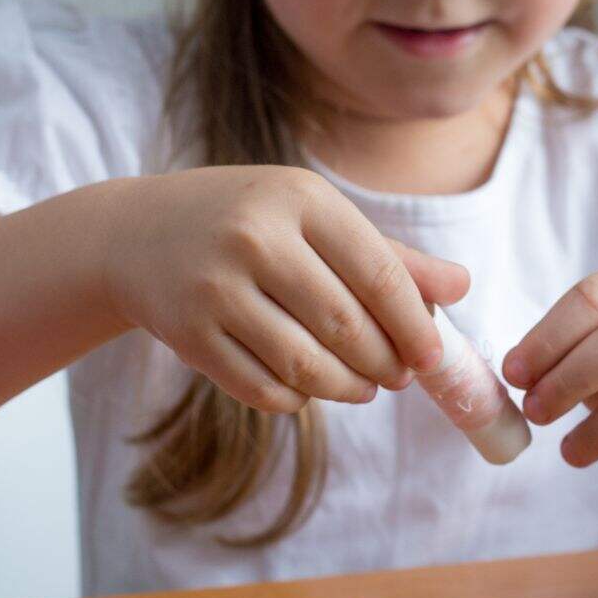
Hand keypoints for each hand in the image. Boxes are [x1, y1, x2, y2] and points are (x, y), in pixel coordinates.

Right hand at [100, 166, 468, 412]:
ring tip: (362, 387)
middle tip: (398, 376)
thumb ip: (389, 256)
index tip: (433, 356)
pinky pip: (262, 389)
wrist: (134, 235)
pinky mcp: (188, 334)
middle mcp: (254, 238)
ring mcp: (215, 288)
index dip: (415, 326)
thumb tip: (462, 286)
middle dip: (384, 363)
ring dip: (347, 389)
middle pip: (346, 327)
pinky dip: (296, 399)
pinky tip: (308, 388)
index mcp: (299, 198)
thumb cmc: (247, 223)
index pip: (379, 275)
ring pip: (306, 365)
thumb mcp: (314, 218)